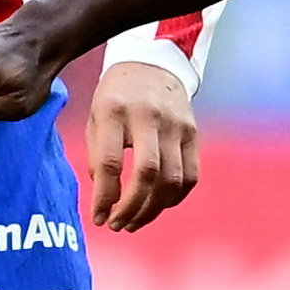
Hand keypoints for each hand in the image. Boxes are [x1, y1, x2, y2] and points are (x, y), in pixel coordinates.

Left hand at [82, 59, 199, 230]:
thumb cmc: (115, 97)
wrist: (152, 63)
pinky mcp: (193, 132)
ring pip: (172, 179)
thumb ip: (98, 156)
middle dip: (132, 208)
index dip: (105, 197)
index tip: (98, 218)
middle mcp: (148, 116)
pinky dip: (175, 198)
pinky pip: (190, 176)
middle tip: (117, 226)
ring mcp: (176, 124)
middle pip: (147, 173)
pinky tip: (158, 205)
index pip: (110, 163)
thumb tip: (107, 200)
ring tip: (134, 222)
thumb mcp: (96, 117)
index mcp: (114, 110)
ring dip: (153, 209)